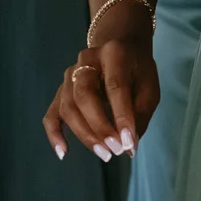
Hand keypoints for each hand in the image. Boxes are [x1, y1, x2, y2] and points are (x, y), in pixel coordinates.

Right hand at [43, 36, 159, 161]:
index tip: (128, 143)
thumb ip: (140, 113)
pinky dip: (54, 134)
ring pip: (68, 107)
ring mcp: (69, 74)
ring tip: (104, 154)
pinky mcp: (61, 90)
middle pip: (84, 95)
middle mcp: (86, 60)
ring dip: (85, 134)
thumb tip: (128, 146)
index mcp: (113, 53)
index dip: (121, 116)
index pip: (115, 86)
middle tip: (115, 150)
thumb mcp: (149, 86)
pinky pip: (52, 114)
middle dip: (99, 127)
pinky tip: (63, 152)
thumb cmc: (137, 70)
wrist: (120, 46)